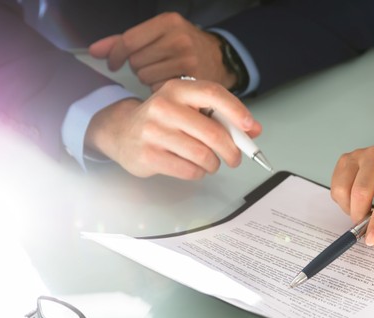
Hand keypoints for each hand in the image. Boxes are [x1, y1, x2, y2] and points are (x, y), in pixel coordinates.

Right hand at [84, 79, 260, 179]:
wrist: (120, 131)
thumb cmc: (163, 120)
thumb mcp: (188, 108)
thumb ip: (220, 116)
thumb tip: (253, 131)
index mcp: (177, 89)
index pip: (213, 94)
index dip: (236, 111)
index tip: (250, 127)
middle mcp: (163, 106)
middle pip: (213, 132)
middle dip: (232, 150)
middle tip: (235, 158)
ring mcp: (153, 131)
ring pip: (202, 155)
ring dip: (214, 164)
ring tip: (211, 162)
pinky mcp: (148, 155)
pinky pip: (188, 170)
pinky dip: (198, 173)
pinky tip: (194, 167)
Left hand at [89, 12, 233, 91]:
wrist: (219, 58)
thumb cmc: (181, 46)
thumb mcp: (156, 34)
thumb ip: (123, 41)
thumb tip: (93, 51)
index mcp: (168, 22)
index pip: (129, 40)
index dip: (116, 55)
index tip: (114, 63)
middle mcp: (179, 38)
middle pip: (136, 61)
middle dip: (138, 66)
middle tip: (152, 65)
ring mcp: (188, 59)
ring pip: (146, 77)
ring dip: (148, 79)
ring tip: (162, 73)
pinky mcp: (192, 79)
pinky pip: (159, 89)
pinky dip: (159, 89)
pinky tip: (170, 83)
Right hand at [330, 135, 373, 245]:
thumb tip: (370, 230)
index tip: (371, 240)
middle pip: (360, 192)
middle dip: (359, 216)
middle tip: (364, 226)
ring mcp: (358, 155)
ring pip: (343, 190)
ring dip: (350, 209)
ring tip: (362, 210)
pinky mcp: (345, 160)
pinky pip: (336, 188)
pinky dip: (343, 202)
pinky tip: (354, 200)